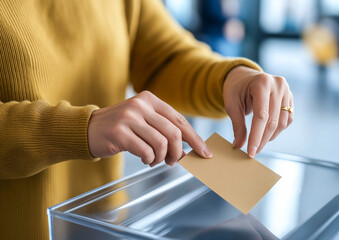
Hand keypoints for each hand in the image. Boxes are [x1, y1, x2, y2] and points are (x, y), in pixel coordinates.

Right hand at [88, 91, 211, 166]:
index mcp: (150, 100)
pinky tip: (145, 159)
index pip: (179, 120)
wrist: (88, 129)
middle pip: (173, 133)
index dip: (194, 138)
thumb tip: (186, 151)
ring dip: (161, 158)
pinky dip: (149, 159)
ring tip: (154, 160)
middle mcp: (140, 105)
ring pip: (161, 143)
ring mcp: (129, 117)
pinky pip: (146, 151)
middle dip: (177, 152)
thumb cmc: (120, 128)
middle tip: (173, 161)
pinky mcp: (119, 132)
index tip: (205, 153)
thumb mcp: (143, 122)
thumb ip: (164, 132)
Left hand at [223, 66, 293, 157]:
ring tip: (259, 143)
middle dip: (262, 140)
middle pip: (272, 120)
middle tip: (253, 152)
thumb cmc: (235, 89)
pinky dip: (278, 129)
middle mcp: (278, 85)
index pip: (261, 116)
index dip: (256, 136)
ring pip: (282, 122)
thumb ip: (237, 125)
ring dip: (270, 136)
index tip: (251, 152)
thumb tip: (239, 146)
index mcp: (261, 83)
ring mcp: (287, 90)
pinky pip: (288, 118)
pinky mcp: (290, 97)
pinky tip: (267, 133)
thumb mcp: (231, 105)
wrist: (243, 77)